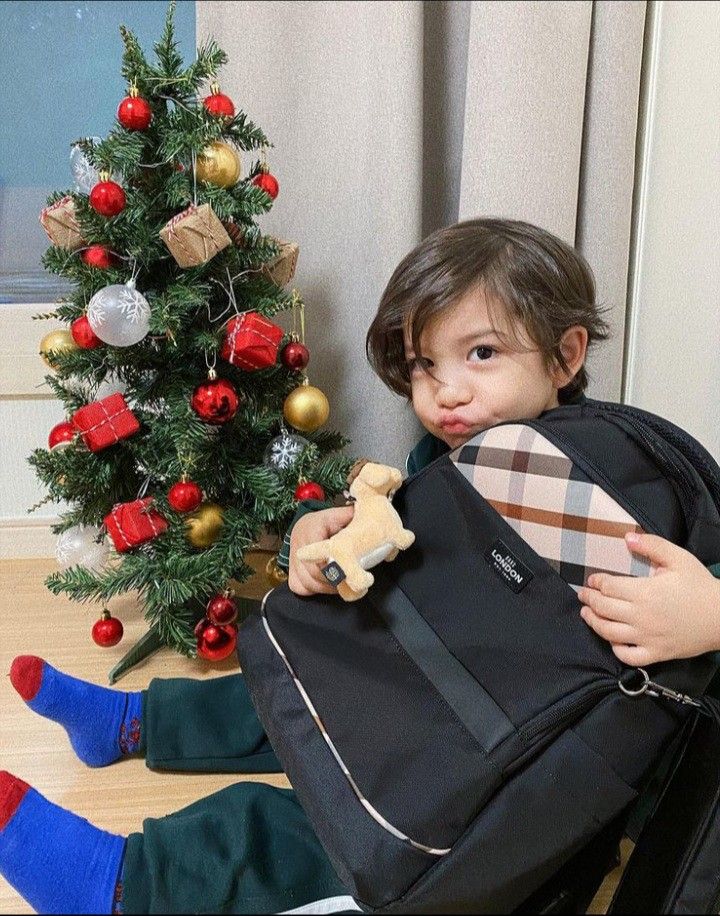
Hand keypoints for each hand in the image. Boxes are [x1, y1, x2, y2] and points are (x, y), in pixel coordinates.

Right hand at [288, 505, 354, 596]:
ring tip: (341, 585)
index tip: (349, 568)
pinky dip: (313, 590)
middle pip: (314, 572)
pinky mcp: (290, 571)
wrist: (306, 526)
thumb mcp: (338, 515)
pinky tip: (325, 586)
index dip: (335, 564)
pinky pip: (298, 587)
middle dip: (333, 579)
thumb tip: (367, 515)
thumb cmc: (326, 522)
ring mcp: (291, 560)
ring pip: (306, 582)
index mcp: (310, 529)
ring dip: (325, 587)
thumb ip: (349, 516)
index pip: (320, 553)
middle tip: (350, 580)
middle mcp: (298, 545)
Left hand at [578, 532, 719, 665]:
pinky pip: (628, 657)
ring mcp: (647, 637)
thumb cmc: (700, 586)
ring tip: (587, 614)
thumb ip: (652, 545)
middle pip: (603, 608)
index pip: (608, 587)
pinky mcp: (657, 653)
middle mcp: (641, 616)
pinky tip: (612, 640)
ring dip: (593, 622)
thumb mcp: (678, 558)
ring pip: (609, 633)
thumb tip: (627, 537)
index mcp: (645, 592)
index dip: (596, 582)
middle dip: (589, 600)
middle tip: (584, 595)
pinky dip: (616, 649)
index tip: (592, 580)